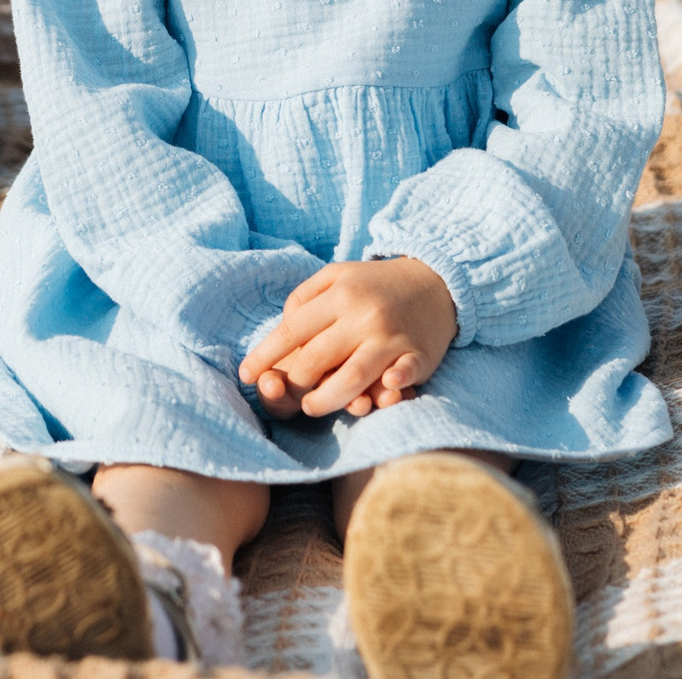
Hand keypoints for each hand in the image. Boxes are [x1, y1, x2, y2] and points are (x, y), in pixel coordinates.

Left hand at [237, 259, 454, 420]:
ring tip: (310, 407)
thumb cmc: (375, 284)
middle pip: (317, 357)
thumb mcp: (337, 275)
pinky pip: (404, 371)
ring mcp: (391, 336)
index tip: (245, 374)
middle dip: (293, 383)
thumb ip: (304, 299)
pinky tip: (386, 391)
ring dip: (327, 398)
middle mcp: (362, 315)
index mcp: (339, 294)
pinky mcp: (419, 353)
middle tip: (284, 396)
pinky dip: (395, 382)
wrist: (436, 280)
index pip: (293, 330)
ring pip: (353, 375)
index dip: (265, 354)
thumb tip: (282, 329)